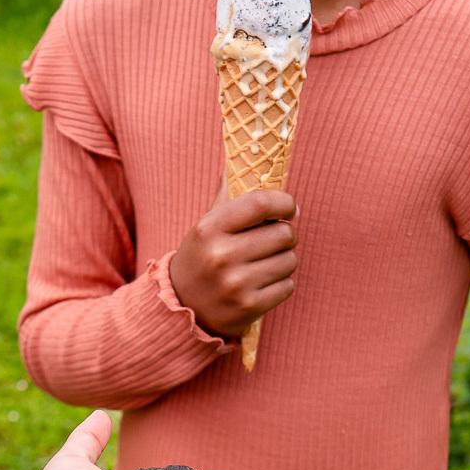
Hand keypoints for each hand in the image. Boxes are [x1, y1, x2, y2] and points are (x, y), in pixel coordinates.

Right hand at [168, 185, 298, 337]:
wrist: (180, 308)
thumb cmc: (200, 259)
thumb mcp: (205, 227)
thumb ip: (225, 197)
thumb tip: (236, 161)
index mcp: (210, 228)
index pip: (261, 203)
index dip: (284, 202)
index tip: (290, 208)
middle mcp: (222, 255)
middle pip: (284, 233)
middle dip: (287, 234)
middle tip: (275, 240)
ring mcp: (236, 284)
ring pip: (290, 261)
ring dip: (285, 260)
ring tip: (266, 264)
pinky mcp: (249, 307)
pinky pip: (288, 286)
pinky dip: (282, 284)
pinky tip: (263, 284)